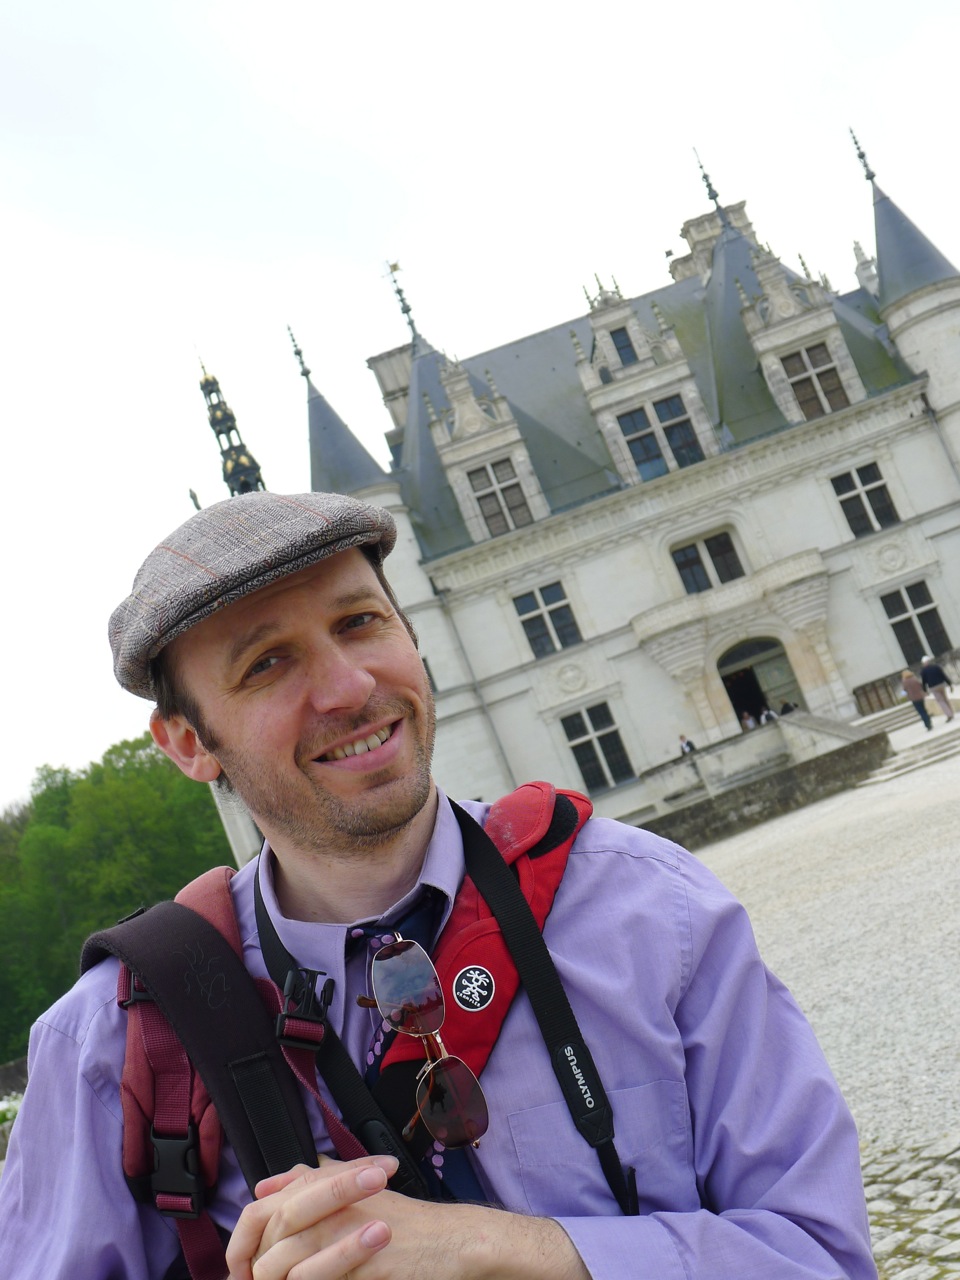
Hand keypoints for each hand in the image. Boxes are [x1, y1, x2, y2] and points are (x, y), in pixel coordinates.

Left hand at [226, 1154, 589, 1279]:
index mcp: (323, 1186)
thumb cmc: (405, 1222)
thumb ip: (312, 1181)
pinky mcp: (361, 1260)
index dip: (242, 1244)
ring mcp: (343, 1232)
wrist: (453, 1240)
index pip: (259, 1211)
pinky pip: (315, 1278)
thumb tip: (265, 1185)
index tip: (241, 1269)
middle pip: (265, 1236)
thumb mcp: (356, 1189)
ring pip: (281, 1264)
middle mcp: (328, 1203)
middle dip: (253, 1268)